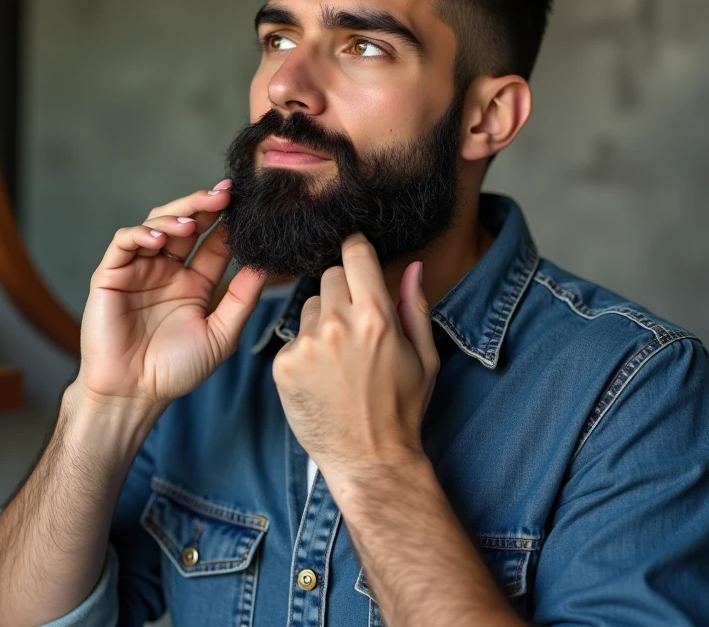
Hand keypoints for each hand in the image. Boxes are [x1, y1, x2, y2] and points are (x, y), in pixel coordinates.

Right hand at [78, 180, 266, 408]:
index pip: (214, 242)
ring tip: (194, 220)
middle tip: (225, 193)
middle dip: (204, 205)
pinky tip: (159, 237)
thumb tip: (266, 265)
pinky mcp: (112, 275)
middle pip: (187, 224)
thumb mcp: (221, 334)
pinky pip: (124, 243)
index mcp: (194, 283)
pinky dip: (141, 234)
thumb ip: (241, 299)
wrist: (135, 394)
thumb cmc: (176, 370)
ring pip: (156, 225)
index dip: (229, 222)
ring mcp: (139, 270)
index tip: (248, 205)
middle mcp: (167, 270)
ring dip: (176, 216)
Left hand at [273, 234, 438, 482]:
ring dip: (321, 321)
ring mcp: (307, 345)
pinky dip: (305, 350)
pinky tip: (321, 376)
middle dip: (342, 290)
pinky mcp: (283, 365)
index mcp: (376, 317)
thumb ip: (415, 306)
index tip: (355, 251)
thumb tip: (414, 265)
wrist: (370, 460)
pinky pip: (293, 338)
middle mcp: (338, 325)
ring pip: (309, 307)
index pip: (355, 255)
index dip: (355, 248)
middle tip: (355, 323)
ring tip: (339, 359)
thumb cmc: (402, 409)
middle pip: (328, 276)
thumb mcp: (424, 357)